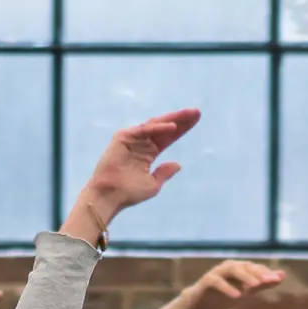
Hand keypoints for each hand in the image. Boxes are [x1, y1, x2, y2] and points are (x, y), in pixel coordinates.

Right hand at [75, 108, 201, 227]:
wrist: (110, 196)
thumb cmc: (129, 193)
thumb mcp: (153, 185)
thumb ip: (164, 173)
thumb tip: (178, 164)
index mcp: (148, 154)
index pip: (168, 137)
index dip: (182, 129)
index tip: (197, 119)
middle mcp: (141, 144)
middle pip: (164, 128)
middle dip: (181, 120)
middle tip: (197, 112)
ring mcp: (132, 139)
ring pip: (156, 125)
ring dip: (173, 119)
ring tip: (189, 114)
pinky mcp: (123, 137)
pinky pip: (143, 129)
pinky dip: (158, 127)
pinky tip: (172, 127)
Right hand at [184, 258, 284, 308]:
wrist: (199, 304)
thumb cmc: (223, 296)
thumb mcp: (245, 291)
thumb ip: (262, 284)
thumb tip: (282, 276)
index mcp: (239, 268)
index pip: (255, 268)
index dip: (266, 273)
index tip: (277, 280)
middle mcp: (229, 266)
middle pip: (245, 266)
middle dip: (258, 273)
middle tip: (270, 281)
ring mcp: (217, 272)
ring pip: (232, 269)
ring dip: (244, 276)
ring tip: (255, 286)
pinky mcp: (207, 280)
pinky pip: (218, 282)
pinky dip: (227, 288)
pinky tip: (237, 296)